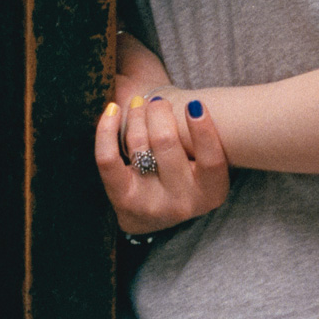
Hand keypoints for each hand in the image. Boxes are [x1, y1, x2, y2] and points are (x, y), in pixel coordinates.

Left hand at [93, 77, 230, 240]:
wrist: (152, 217)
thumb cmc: (184, 178)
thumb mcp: (204, 166)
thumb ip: (205, 139)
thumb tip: (194, 105)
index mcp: (211, 193)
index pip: (211, 160)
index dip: (203, 130)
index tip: (194, 103)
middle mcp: (183, 203)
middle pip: (166, 142)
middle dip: (159, 111)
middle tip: (159, 102)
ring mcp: (151, 203)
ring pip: (138, 143)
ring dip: (137, 115)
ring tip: (138, 104)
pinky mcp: (122, 199)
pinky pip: (108, 159)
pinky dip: (106, 130)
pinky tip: (112, 110)